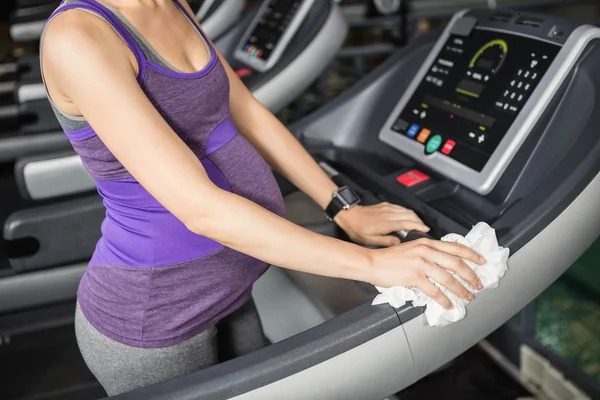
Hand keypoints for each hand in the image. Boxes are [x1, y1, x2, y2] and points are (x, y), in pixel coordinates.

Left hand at [335, 202, 429, 246]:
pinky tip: (407, 216)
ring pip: (405, 210)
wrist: (348, 215)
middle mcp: (388, 214)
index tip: (426, 229)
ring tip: (418, 223)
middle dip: (419, 221)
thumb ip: (385, 242)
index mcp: (386, 224)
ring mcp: (387, 208)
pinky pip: (399, 207)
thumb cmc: (357, 229)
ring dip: (414, 216)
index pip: (407, 223)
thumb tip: (399, 243)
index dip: (418, 226)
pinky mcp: (384, 205)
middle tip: (424, 228)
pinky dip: (406, 211)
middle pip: (409, 215)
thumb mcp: (369, 240)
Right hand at [368, 238, 485, 309]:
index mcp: (427, 243)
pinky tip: (449, 305)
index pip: (455, 247)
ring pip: (448, 278)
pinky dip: (444, 300)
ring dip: (461, 290)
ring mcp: (421, 264)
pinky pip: (435, 291)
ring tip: (468, 297)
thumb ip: (426, 252)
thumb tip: (442, 264)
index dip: (471, 254)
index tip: (482, 261)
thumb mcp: (411, 248)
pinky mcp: (414, 277)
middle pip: (456, 263)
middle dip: (471, 275)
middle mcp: (426, 251)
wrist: (372, 262)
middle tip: (478, 284)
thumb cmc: (389, 258)